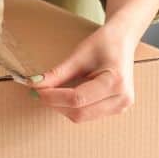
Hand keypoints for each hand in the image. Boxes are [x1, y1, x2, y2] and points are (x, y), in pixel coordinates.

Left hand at [33, 0, 158, 122]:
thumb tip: (35, 85)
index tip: (36, 90)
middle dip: (56, 104)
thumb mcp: (80, 55)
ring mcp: (121, 107)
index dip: (53, 97)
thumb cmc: (105, 43)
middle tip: (39, 92)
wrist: (124, 40)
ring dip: (63, 107)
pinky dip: (73, 107)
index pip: (78, 99)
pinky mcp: (117, 109)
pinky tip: (67, 95)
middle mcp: (122, 99)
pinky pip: (88, 115)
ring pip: (82, 117)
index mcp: (115, 82)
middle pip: (79, 113)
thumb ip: (58, 73)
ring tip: (52, 92)